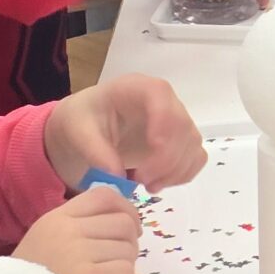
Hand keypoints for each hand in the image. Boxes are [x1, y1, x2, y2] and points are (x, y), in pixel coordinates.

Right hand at [15, 190, 142, 273]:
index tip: (131, 225)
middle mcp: (69, 229)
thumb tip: (123, 220)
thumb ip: (78, 226)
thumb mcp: (46, 240)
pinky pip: (125, 271)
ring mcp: (78, 252)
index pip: (105, 196)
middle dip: (130, 241)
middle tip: (119, 259)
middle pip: (123, 222)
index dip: (126, 208)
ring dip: (125, 264)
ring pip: (128, 248)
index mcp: (57, 217)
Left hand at [46, 73, 206, 195]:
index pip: (160, 95)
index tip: (151, 151)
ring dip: (174, 171)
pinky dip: (182, 175)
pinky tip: (158, 182)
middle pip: (181, 125)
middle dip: (165, 160)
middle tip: (139, 181)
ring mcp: (176, 120)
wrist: (88, 126)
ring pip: (192, 144)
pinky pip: (196, 157)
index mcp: (137, 88)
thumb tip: (117, 177)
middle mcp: (164, 100)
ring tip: (145, 185)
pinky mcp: (181, 140)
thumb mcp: (78, 132)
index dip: (163, 121)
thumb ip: (96, 152)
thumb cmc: (83, 121)